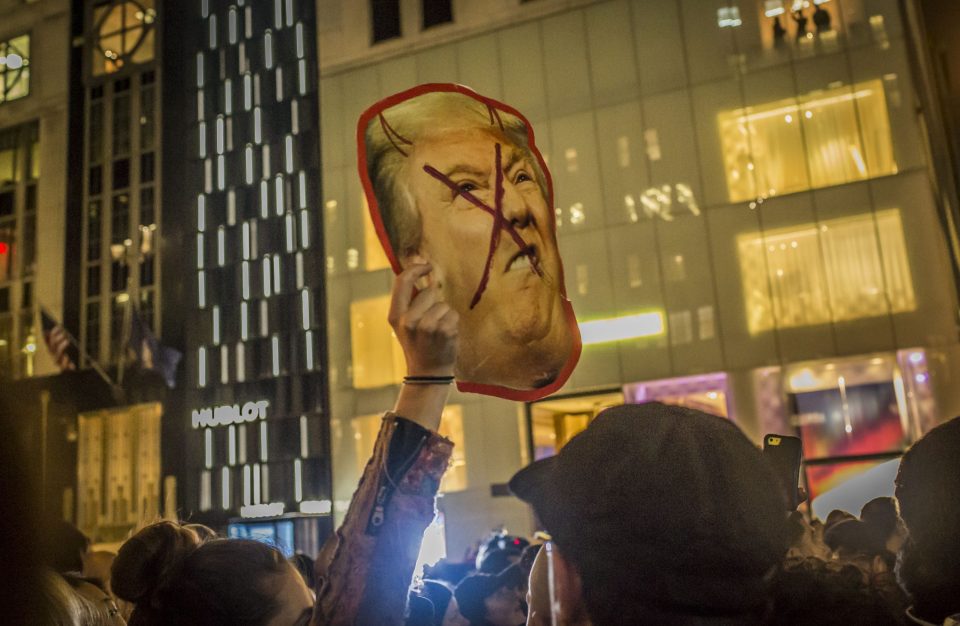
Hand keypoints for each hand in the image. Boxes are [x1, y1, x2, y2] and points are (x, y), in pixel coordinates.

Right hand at [388, 263, 458, 377]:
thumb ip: (409, 300)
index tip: (427, 266)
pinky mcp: (444, 331)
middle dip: (434, 303)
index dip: (416, 268)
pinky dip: (453, 323)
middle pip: (429, 293)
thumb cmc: (418, 344)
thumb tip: (420, 266)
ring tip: (438, 332)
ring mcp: (427, 326)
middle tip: (430, 324)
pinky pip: (453, 314)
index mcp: (395, 315)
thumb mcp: (404, 324)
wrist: (428, 372)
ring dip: (444, 315)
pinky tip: (446, 336)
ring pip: (443, 304)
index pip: (402, 281)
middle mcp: (409, 320)